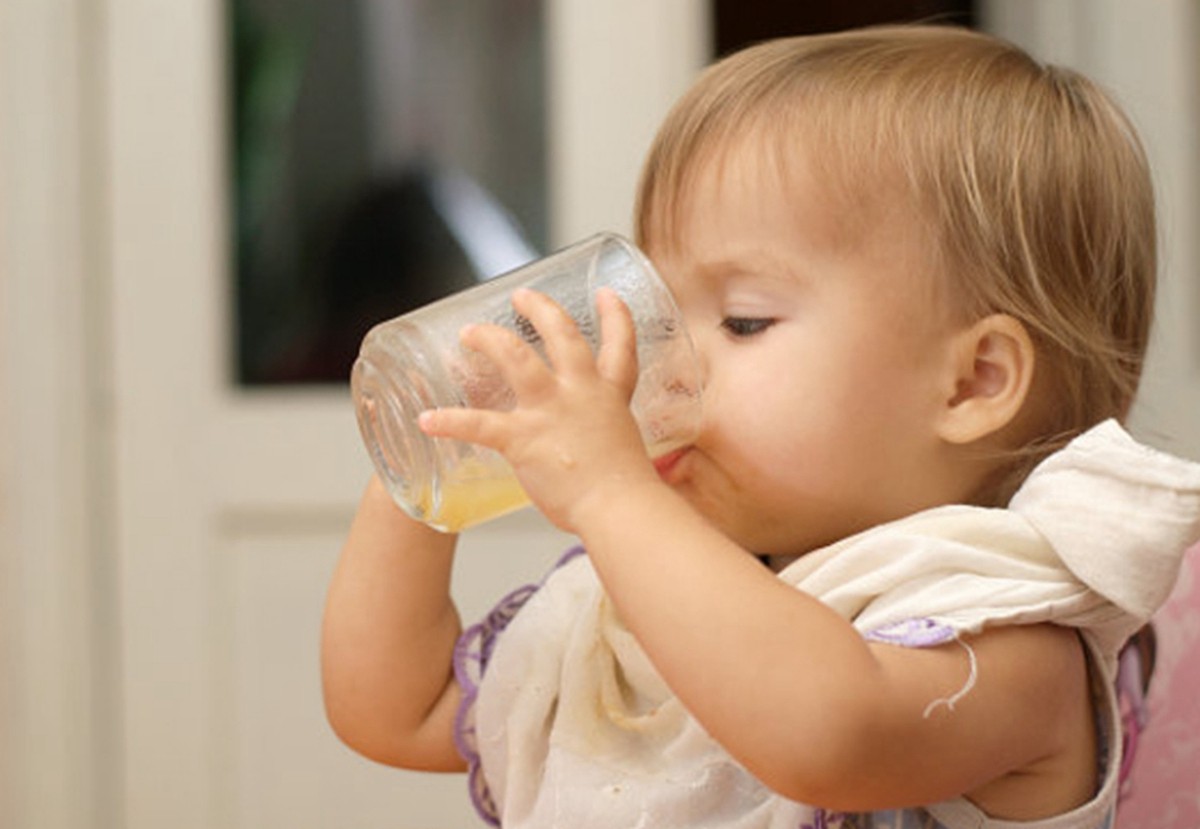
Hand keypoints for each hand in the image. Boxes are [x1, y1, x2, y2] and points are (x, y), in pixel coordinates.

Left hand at [418, 287, 660, 532]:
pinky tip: (427, 420)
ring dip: (489, 339)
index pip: (619, 345)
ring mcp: (550, 412)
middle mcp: (580, 393)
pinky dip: (449, 421)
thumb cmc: (623, 492)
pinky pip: (478, 424)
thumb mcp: (621, 448)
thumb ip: (598, 438)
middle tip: (521, 297)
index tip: (604, 294)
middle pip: (562, 334)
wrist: (620, 509)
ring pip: (516, 357)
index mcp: (609, 396)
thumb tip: (583, 456)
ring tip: (470, 333)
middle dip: (539, 308)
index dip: (614, 315)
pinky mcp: (523, 439)